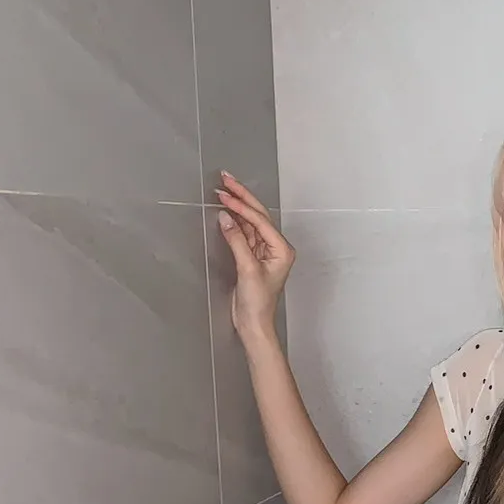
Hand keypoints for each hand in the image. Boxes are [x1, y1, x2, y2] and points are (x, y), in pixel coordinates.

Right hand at [214, 171, 294, 337]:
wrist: (254, 324)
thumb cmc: (257, 303)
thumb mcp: (247, 269)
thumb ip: (237, 241)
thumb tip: (225, 217)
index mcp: (282, 249)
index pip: (260, 220)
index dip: (242, 205)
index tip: (224, 194)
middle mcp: (276, 248)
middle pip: (258, 215)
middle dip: (241, 196)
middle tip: (225, 179)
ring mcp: (265, 252)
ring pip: (250, 222)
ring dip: (237, 207)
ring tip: (222, 191)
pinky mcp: (253, 257)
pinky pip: (244, 233)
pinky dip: (235, 222)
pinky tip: (225, 212)